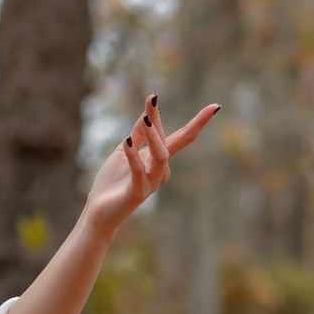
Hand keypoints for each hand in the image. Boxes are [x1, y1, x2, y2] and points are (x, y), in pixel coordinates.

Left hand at [84, 95, 217, 238]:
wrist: (99, 211)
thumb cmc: (112, 183)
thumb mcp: (123, 151)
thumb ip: (136, 135)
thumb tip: (147, 114)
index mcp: (158, 159)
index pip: (180, 136)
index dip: (198, 122)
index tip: (214, 106)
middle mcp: (160, 170)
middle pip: (174, 142)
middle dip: (186, 124)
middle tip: (176, 102)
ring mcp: (151, 182)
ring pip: (161, 155)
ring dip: (154, 136)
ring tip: (145, 118)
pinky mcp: (137, 192)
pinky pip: (139, 171)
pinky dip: (133, 155)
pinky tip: (127, 142)